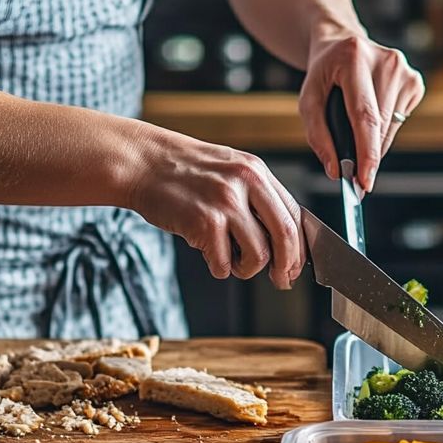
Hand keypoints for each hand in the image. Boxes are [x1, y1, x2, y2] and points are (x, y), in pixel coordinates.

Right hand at [126, 127, 303, 289]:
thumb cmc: (183, 171)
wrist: (141, 162)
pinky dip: (219, 267)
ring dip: (247, 269)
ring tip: (232, 262)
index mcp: (256, 171)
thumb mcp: (229, 170)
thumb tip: (283, 240)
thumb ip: (256, 197)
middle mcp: (245, 183)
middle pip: (286, 236)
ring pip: (259, 255)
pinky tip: (209, 255)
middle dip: (287, 266)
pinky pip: (224, 262)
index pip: (294, 215)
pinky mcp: (204, 222)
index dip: (300, 247)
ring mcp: (225, 202)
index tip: (296, 265)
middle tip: (281, 280)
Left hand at [299, 33, 424, 191]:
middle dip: (367, 156)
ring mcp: (405, 70)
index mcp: (354, 58)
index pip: (365, 116)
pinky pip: (399, 122)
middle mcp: (386, 61)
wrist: (343, 43)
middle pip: (380, 126)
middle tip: (355, 177)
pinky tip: (372, 113)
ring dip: (374, 143)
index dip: (366, 152)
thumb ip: (317, 135)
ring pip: (391, 128)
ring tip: (356, 130)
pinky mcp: (415, 81)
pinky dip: (384, 130)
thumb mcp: (308, 98)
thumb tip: (335, 171)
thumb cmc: (325, 73)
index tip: (365, 181)